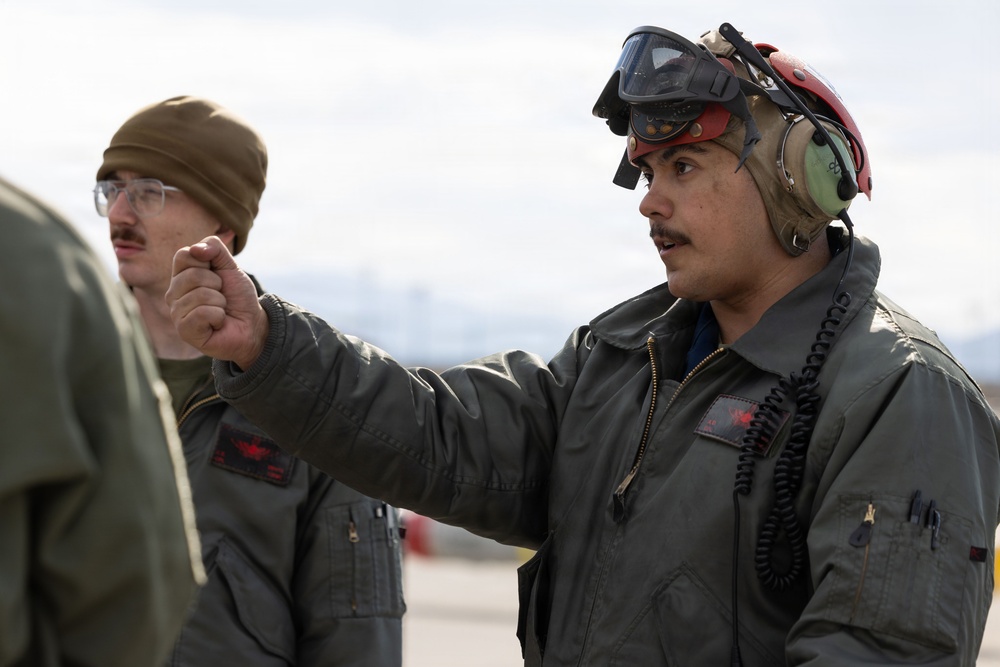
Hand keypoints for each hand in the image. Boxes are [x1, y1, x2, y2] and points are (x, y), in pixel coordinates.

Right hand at [166, 236, 268, 368]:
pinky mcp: (184, 331)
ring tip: (220, 310)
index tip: (217, 274)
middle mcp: (174, 293)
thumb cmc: (237, 296)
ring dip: (220, 302)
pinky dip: (218, 316)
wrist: (251, 323)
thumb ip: (215, 248)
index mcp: (181, 276)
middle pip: (193, 275)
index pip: (184, 255)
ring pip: (200, 295)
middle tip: (221, 296)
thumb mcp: (230, 266)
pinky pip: (202, 313)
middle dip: (217, 284)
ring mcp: (177, 313)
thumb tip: (195, 249)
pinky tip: (217, 323)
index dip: (208, 261)